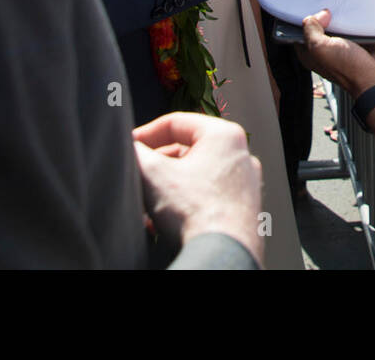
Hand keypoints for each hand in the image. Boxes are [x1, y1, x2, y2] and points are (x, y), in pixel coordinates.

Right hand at [133, 112, 264, 261]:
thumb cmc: (194, 209)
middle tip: (136, 177)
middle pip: (186, 150)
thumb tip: (129, 147)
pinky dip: (183, 203)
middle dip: (156, 166)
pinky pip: (207, 196)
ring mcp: (245, 182)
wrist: (221, 252)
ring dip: (166, 188)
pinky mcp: (243, 208)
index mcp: (224, 134)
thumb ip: (136, 153)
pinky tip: (161, 222)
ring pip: (195, 176)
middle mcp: (241, 154)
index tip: (128, 148)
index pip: (176, 122)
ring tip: (145, 205)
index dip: (145, 133)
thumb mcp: (152, 173)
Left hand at [297, 9, 374, 95]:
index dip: (306, 20)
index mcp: (310, 54)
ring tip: (344, 15)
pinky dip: (354, 23)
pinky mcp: (356, 43)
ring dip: (341, 20)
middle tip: (330, 13)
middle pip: (319, 27)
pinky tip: (355, 20)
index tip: (314, 12)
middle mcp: (325, 51)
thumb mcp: (320, 47)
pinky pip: (353, 28)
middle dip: (324, 18)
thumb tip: (318, 16)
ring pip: (337, 26)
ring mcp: (341, 47)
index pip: (301, 32)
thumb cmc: (348, 69)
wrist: (374, 77)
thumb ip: (312, 30)